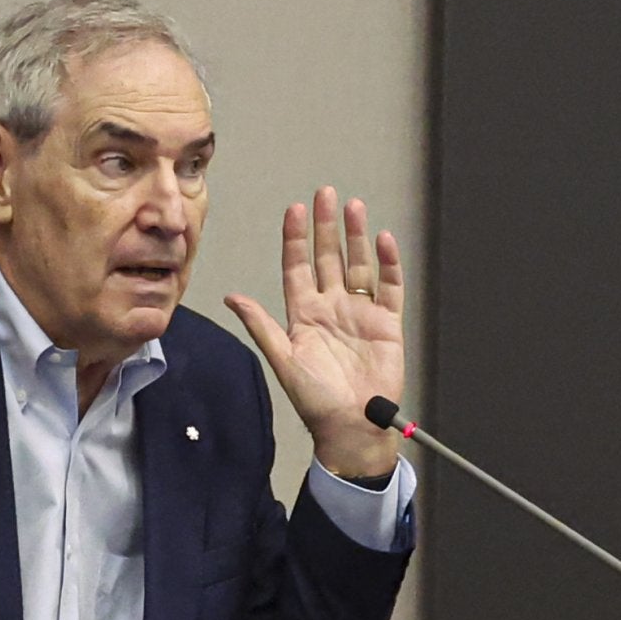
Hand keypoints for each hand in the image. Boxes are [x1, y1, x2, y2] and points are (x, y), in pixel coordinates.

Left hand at [225, 186, 404, 477]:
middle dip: (326, 226)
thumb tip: (232, 297)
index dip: (296, 238)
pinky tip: (382, 240)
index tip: (295, 210)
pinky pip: (389, 286)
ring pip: (358, 265)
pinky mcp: (387, 323)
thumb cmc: (314, 399)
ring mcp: (360, 313)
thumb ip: (261, 325)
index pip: (298, 267)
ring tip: (354, 206)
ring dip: (356, 237)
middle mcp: (331, 307)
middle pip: (328, 257)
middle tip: (325, 194)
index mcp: (304, 314)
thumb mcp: (282, 359)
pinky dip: (388, 263)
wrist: (351, 425)